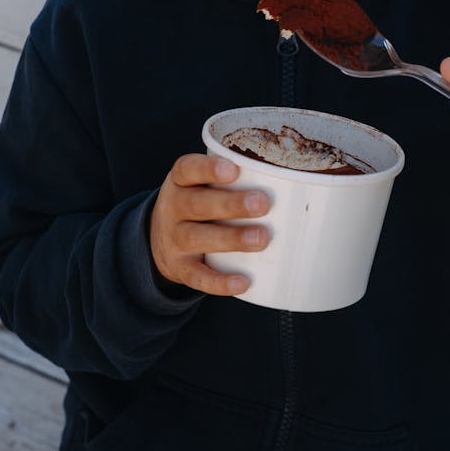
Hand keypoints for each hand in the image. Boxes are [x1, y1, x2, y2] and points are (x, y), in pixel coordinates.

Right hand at [149, 155, 269, 295]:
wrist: (159, 238)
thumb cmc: (198, 203)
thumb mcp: (202, 184)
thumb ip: (233, 179)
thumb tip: (290, 177)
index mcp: (181, 182)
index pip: (187, 169)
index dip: (208, 169)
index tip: (234, 170)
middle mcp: (173, 208)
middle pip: (197, 204)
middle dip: (231, 205)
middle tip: (262, 204)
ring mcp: (173, 239)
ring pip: (197, 238)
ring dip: (231, 239)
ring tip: (261, 239)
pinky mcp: (179, 268)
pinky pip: (197, 277)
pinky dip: (219, 282)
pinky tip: (243, 281)